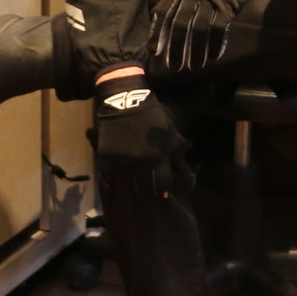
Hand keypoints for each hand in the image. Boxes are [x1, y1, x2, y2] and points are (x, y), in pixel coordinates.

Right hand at [93, 75, 179, 192]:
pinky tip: (117, 178)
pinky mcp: (106, 158)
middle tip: (145, 191)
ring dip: (129, 187)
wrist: (126, 103)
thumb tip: (190, 177)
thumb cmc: (153, 119)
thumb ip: (179, 157)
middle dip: (146, 192)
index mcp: (158, 156)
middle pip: (143, 188)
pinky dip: (113, 181)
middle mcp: (140, 161)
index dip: (163, 191)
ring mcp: (122, 160)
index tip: (162, 192)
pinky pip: (109, 179)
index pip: (163, 185)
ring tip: (131, 185)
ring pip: (126, 185)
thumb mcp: (171, 135)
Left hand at [149, 0, 262, 72]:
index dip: (157, 34)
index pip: (163, 12)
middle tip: (174, 67)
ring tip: (194, 66)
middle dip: (176, 48)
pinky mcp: (228, 4)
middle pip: (180, 24)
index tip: (154, 52)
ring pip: (199, 30)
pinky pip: (219, 28)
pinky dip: (216, 45)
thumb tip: (163, 15)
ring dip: (196, 51)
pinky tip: (213, 57)